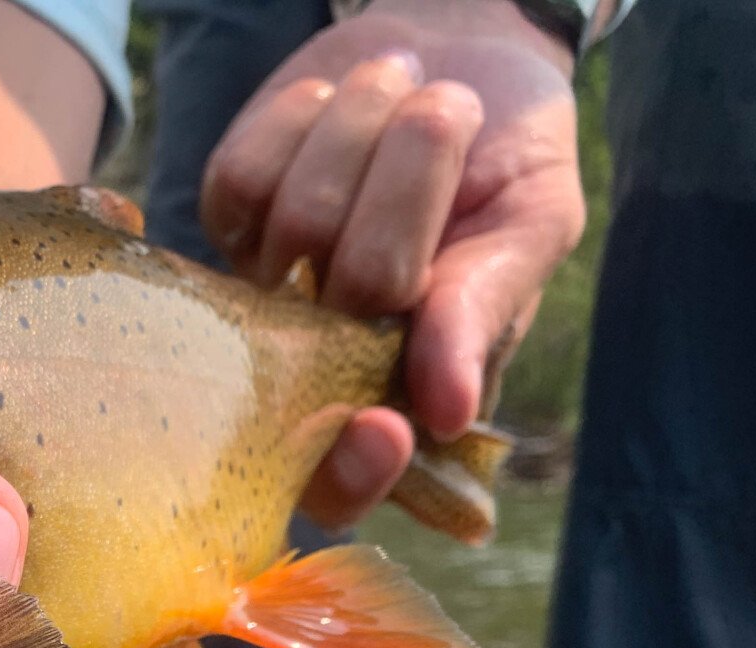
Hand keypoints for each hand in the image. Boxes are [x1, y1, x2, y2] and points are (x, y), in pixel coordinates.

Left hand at [199, 0, 583, 528]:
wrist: (453, 53)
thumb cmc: (509, 159)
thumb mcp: (532, 228)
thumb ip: (486, 313)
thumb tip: (449, 413)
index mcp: (398, 396)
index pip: (341, 486)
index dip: (350, 472)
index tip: (380, 429)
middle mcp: (313, 361)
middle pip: (331, 322)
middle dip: (407, 203)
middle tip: (447, 130)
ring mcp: (261, 288)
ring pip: (293, 228)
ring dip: (364, 139)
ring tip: (407, 107)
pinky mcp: (223, 216)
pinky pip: (243, 177)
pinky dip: (301, 119)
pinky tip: (336, 107)